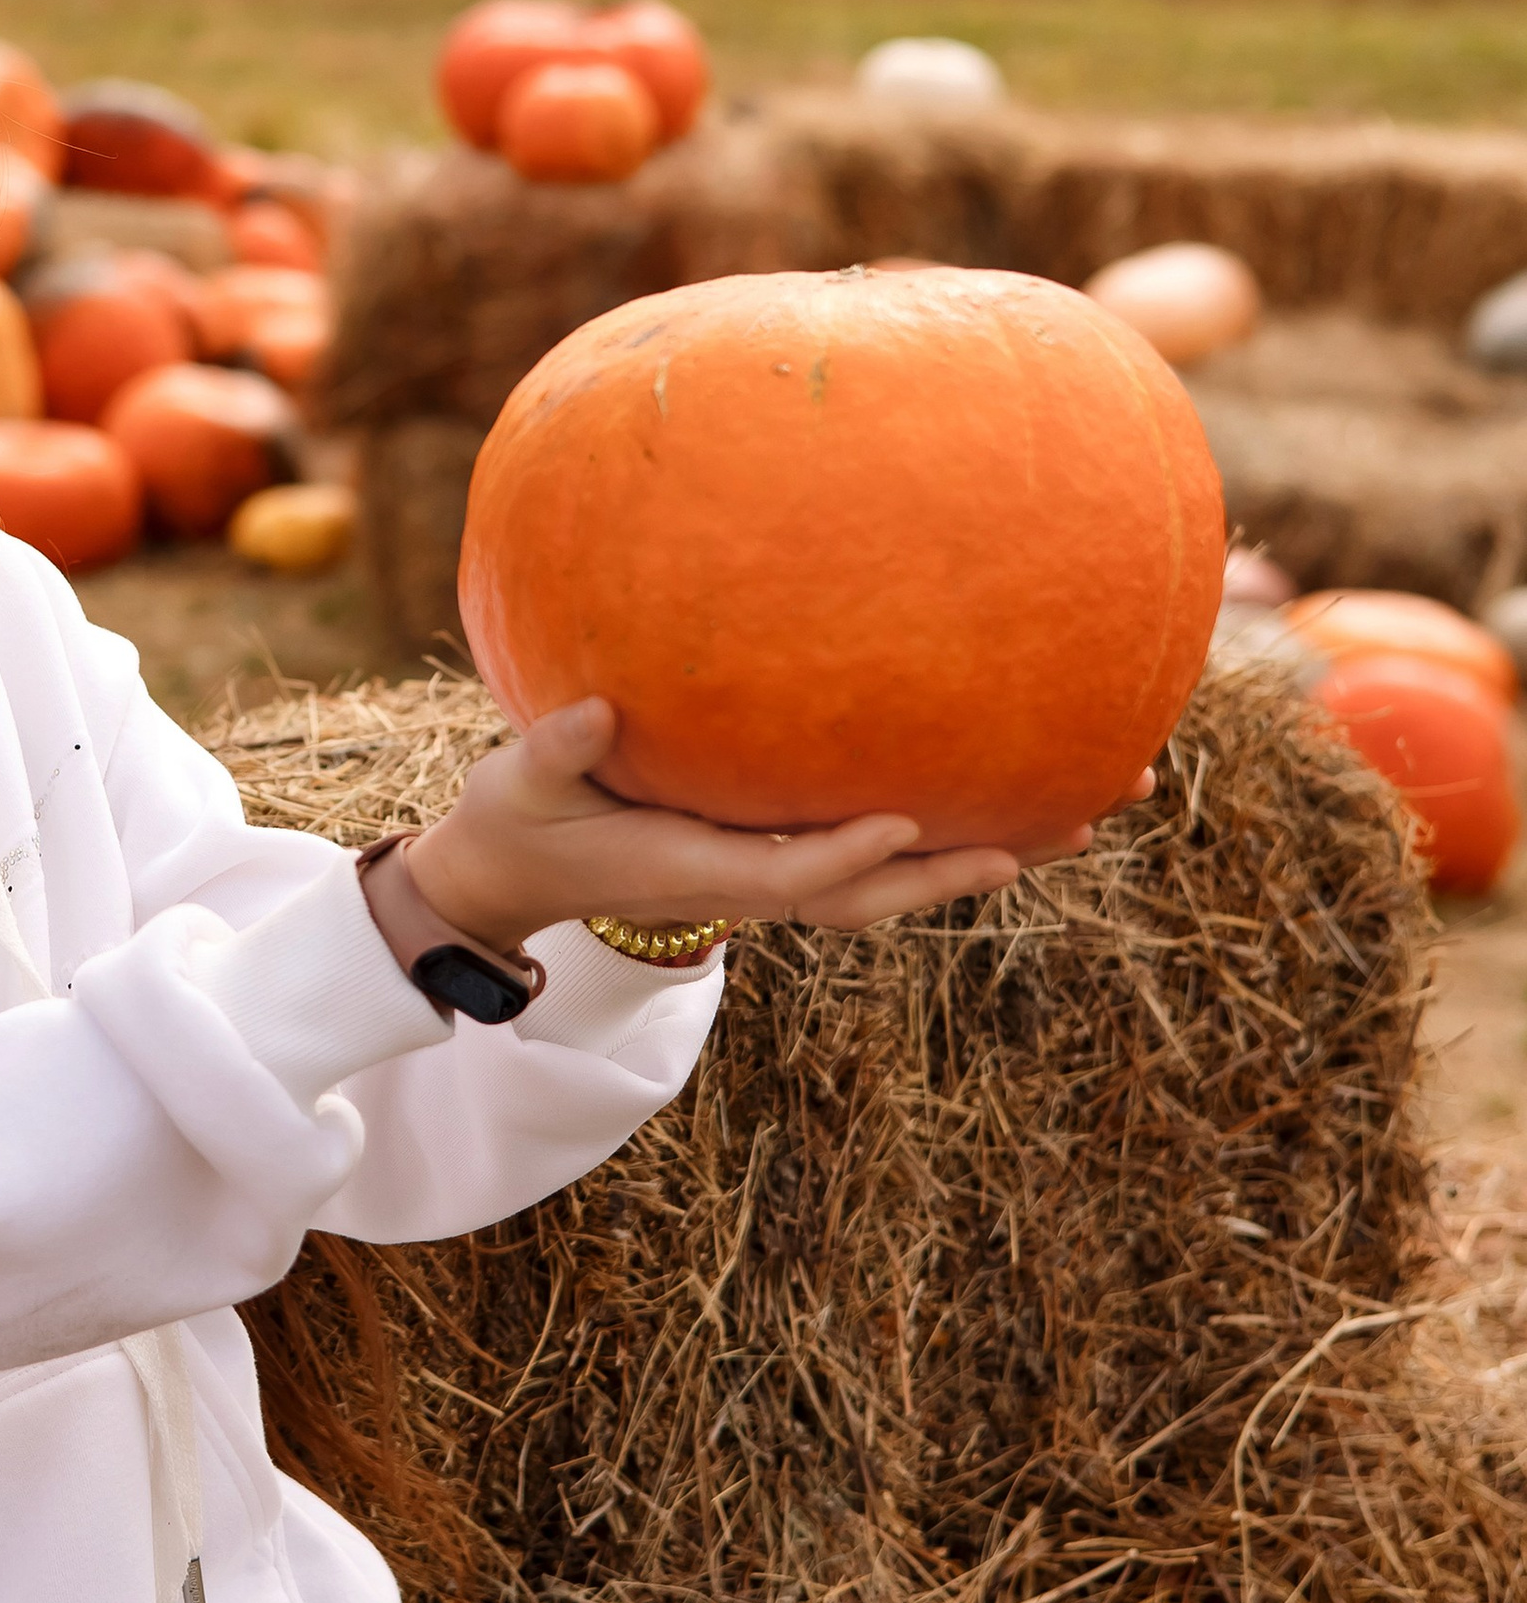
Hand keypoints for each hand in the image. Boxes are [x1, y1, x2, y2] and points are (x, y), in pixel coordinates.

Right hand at [400, 699, 1120, 950]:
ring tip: (1086, 813)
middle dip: (969, 864)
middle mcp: (753, 884)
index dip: (844, 854)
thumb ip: (555, 750)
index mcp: (695, 870)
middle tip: (1061, 829)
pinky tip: (1010, 795)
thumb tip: (593, 711)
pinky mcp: (782, 854)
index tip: (904, 821)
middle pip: (878, 891)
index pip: (785, 874)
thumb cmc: (517, 824)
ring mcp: (775, 874)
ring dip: (990, 851)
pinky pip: (882, 853)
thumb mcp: (520, 785)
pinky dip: (950, 832)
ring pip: (898, 879)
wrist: (517, 880)